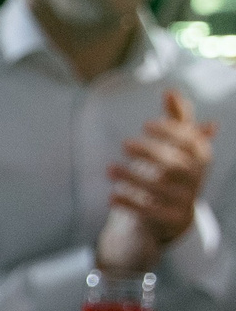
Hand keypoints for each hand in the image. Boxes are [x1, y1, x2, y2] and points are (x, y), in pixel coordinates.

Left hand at [97, 88, 214, 271]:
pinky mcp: (170, 220)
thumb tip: (171, 90)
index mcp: (200, 159)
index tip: (147, 124)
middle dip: (151, 154)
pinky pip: (151, 213)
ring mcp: (184, 201)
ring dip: (133, 178)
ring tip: (110, 169)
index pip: (192, 144)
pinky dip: (130, 204)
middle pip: (176, 166)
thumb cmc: (172, 172)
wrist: (172, 216)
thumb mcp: (177, 147)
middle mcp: (196, 180)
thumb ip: (176, 120)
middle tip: (125, 145)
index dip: (172, 133)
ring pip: (160, 189)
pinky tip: (111, 197)